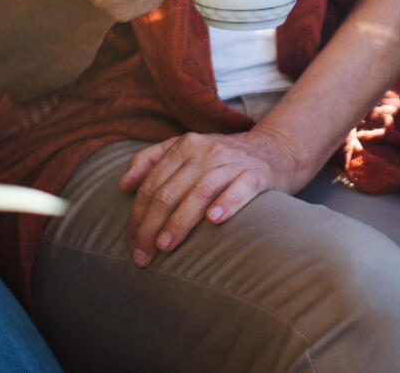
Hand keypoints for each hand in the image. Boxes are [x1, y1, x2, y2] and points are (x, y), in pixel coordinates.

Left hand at [118, 128, 312, 265]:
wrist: (277, 149)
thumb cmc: (225, 159)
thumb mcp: (188, 150)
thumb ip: (152, 160)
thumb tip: (123, 185)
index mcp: (185, 145)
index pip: (152, 184)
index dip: (138, 216)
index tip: (132, 244)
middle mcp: (206, 151)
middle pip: (170, 190)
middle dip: (151, 226)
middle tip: (143, 255)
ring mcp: (233, 161)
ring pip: (199, 191)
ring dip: (180, 221)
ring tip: (166, 246)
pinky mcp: (258, 173)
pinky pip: (240, 187)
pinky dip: (226, 203)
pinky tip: (214, 220)